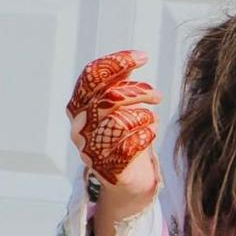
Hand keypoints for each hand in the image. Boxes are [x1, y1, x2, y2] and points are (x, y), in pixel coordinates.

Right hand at [66, 49, 160, 196]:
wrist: (126, 177)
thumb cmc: (123, 134)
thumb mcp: (120, 106)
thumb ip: (122, 84)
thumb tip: (136, 59)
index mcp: (78, 106)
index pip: (92, 77)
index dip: (117, 63)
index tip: (143, 57)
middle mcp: (79, 127)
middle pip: (109, 98)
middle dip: (139, 92)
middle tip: (157, 96)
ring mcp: (90, 149)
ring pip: (119, 122)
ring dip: (144, 116)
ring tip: (153, 119)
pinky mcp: (107, 168)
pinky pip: (130, 146)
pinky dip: (145, 136)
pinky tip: (149, 134)